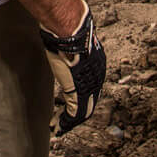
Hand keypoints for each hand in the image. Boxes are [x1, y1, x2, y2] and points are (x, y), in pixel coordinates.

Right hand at [40, 3, 106, 133]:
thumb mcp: (69, 39)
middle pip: (89, 101)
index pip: (90, 86)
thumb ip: (68, 44)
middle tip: (64, 122)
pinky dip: (66, 122)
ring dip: (70, 121)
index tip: (69, 104)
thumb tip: (59, 33)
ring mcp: (90, 84)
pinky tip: (58, 126)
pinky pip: (75, 113)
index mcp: (96, 63)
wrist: (69, 30)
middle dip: (76, 114)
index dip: (80, 97)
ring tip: (59, 127)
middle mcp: (97, 76)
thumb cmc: (66, 29)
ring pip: (83, 110)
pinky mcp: (80, 91)